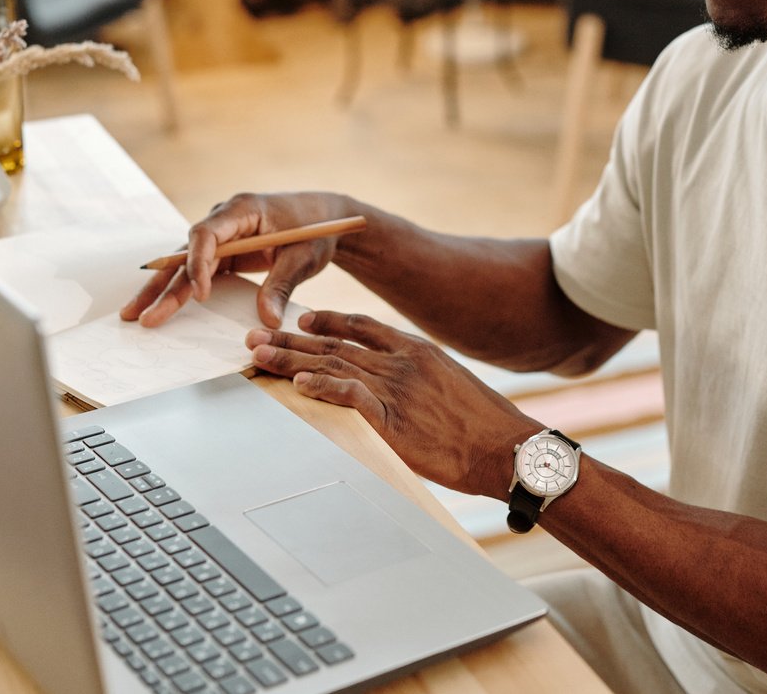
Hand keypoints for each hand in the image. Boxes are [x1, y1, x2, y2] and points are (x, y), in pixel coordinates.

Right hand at [121, 192, 355, 328]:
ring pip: (186, 263)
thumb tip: (268, 321)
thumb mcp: (304, 257)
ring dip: (163, 290)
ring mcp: (222, 235)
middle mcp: (224, 219)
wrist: (326, 218)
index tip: (200, 295)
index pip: (205, 234)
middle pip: (186, 252)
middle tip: (140, 314)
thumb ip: (282, 285)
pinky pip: (199, 270)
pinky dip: (182, 289)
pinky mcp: (226, 250)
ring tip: (136, 316)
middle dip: (163, 285)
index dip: (197, 264)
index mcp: (242, 209)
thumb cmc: (317, 229)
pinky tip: (160, 307)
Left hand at [248, 311, 541, 498]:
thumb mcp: (454, 388)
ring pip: (333, 366)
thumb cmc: (487, 427)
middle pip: (336, 345)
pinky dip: (323, 387)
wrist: (510, 448)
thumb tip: (403, 392)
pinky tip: (298, 383)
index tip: (302, 318)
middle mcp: (403, 363)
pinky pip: (350, 396)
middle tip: (256, 334)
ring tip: (259, 354)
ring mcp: (398, 390)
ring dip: (291, 360)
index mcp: (418, 351)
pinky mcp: (394, 421)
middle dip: (292, 339)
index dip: (327, 322)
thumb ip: (423, 382)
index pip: (362, 327)